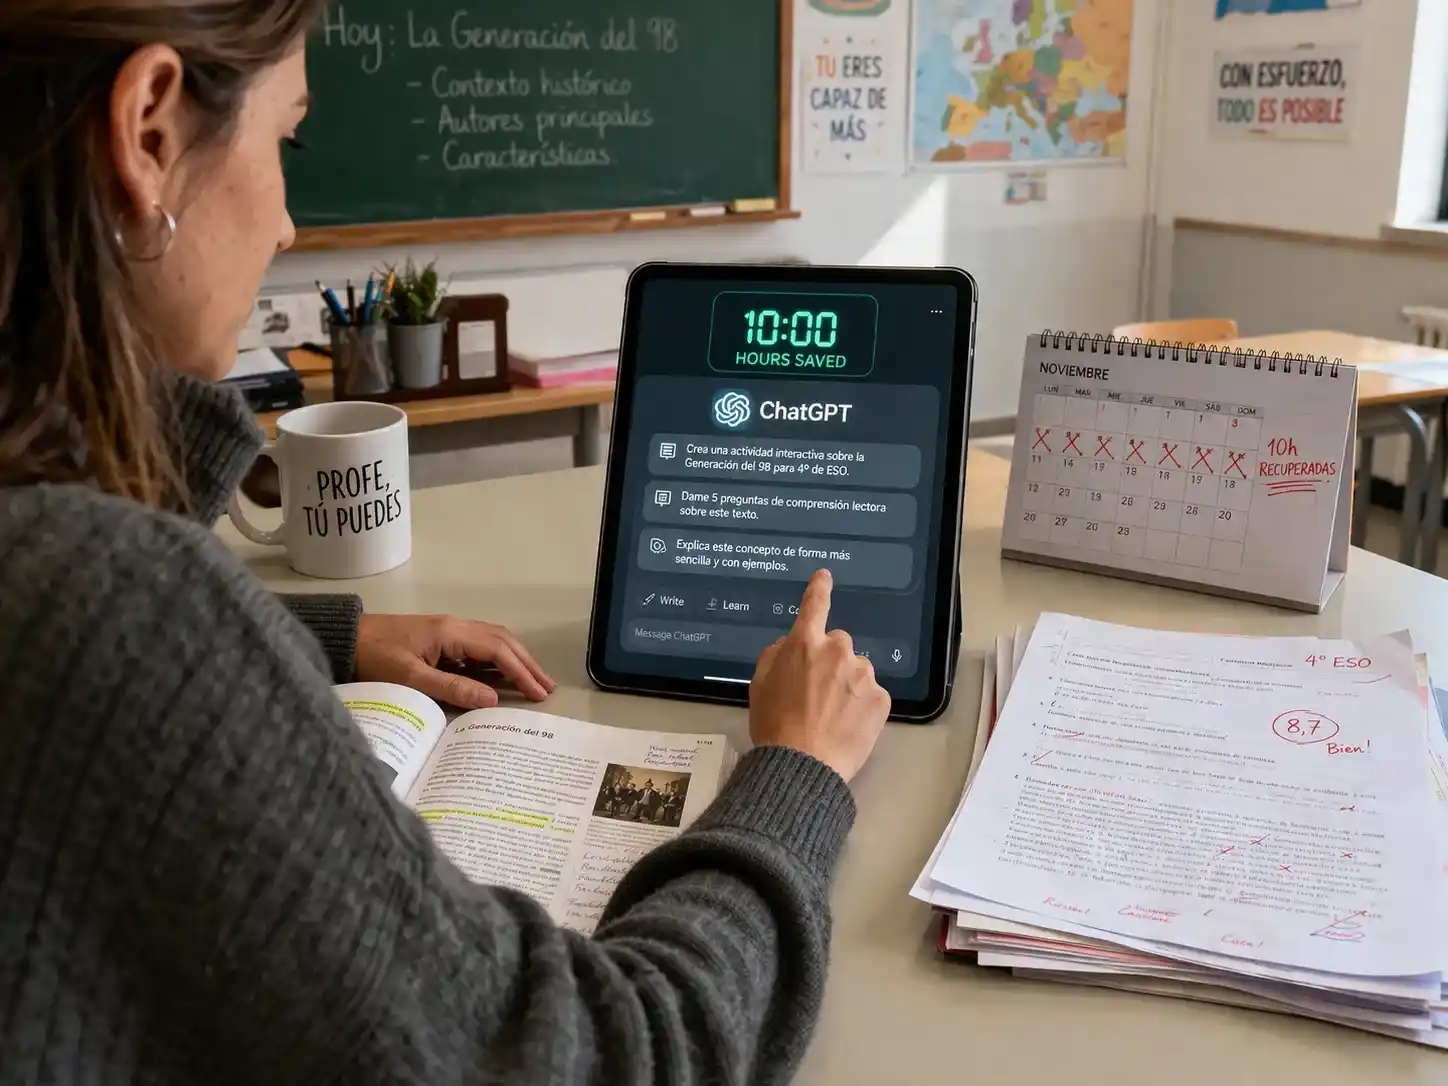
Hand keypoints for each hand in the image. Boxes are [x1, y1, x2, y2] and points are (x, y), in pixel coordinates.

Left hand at [355, 613, 555, 708]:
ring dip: (516, 659)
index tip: (537, 694)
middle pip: (502, 641)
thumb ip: (452, 689)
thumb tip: (492, 699)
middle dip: (527, 664)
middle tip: (547, 688)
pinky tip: (503, 673)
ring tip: (534, 680)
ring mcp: (448, 631)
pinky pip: (479, 646)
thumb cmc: (374, 658)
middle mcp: (455, 626)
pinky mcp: (441, 639)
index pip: (498, 650)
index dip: (521, 672)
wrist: (345, 638)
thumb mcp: (411, 678)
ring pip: (494, 640)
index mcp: (451, 633)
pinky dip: (499, 658)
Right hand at [748, 569, 889, 781]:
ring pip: (857, 671)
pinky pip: (872, 696)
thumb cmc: (773, 725)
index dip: (819, 589)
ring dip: (848, 684)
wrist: (802, 765)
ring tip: (833, 717)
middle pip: (838, 645)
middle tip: (817, 693)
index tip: (825, 576)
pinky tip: (848, 727)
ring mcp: (863, 675)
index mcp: (804, 644)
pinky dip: (862, 707)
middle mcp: (838, 651)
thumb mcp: (758, 686)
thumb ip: (773, 657)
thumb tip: (787, 646)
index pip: (814, 607)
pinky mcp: (881, 699)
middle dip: (831, 661)